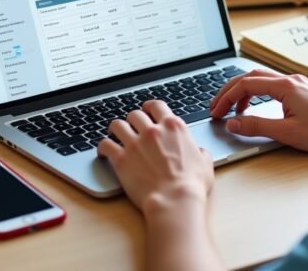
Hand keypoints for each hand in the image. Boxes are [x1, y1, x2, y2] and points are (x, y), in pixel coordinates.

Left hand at [97, 100, 213, 214]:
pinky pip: (105, 145)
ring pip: (117, 125)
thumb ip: (200, 152)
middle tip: (131, 126)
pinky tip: (103, 151)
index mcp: (173, 127)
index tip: (147, 110)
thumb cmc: (191, 184)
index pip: (157, 106)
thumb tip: (200, 152)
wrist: (174, 200)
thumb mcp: (205, 163)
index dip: (150, 107)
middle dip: (133, 120)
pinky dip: (103, 147)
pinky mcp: (121, 159)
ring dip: (116, 129)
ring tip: (115, 134)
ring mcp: (135, 143)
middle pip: (135, 114)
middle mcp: (152, 130)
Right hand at [210, 68, 307, 151]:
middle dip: (230, 91)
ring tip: (232, 110)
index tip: (216, 111)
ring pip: (261, 79)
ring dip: (243, 91)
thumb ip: (257, 126)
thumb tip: (233, 123)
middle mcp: (289, 79)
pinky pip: (271, 85)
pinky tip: (255, 107)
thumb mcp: (287, 133)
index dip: (227, 97)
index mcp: (284, 86)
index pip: (245, 84)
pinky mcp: (301, 89)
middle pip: (250, 76)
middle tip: (216, 107)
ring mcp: (296, 83)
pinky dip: (257, 93)